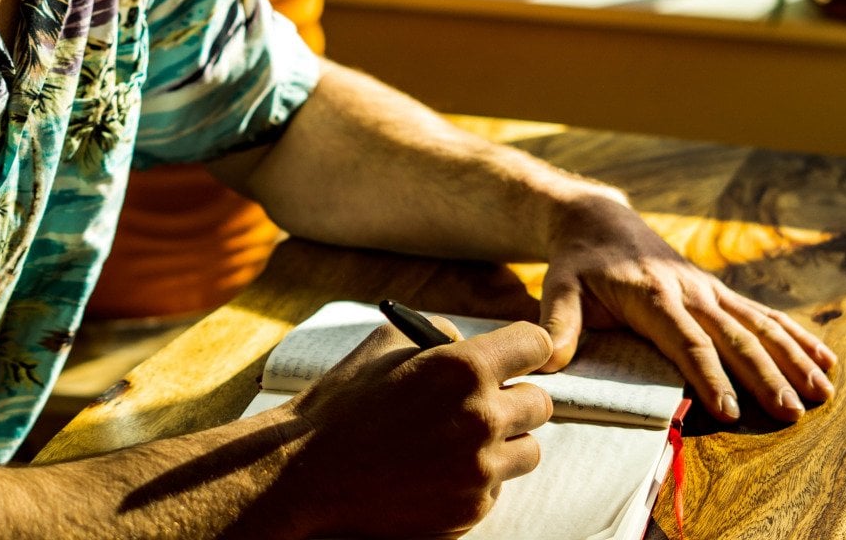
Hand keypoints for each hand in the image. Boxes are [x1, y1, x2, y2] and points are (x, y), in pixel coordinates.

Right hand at [281, 317, 552, 537]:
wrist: (305, 474)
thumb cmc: (342, 404)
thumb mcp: (386, 345)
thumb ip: (439, 335)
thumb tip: (473, 342)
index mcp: (462, 367)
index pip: (536, 345)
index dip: (524, 349)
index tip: (516, 357)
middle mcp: (480, 417)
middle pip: (540, 402)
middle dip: (514, 399)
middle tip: (483, 403)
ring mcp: (478, 469)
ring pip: (528, 451)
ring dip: (503, 443)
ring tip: (457, 441)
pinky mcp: (471, 509)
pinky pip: (497, 488)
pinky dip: (475, 479)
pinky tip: (435, 471)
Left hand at [539, 195, 837, 422]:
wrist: (599, 221)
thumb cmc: (577, 264)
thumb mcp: (559, 288)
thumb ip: (557, 325)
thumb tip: (549, 363)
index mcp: (652, 295)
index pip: (686, 341)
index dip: (709, 376)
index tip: (728, 410)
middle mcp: (689, 291)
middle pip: (733, 337)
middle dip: (765, 376)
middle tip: (790, 412)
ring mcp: (709, 291)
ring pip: (759, 325)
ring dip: (793, 359)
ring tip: (823, 392)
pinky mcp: (719, 293)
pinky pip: (765, 315)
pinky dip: (798, 337)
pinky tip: (827, 360)